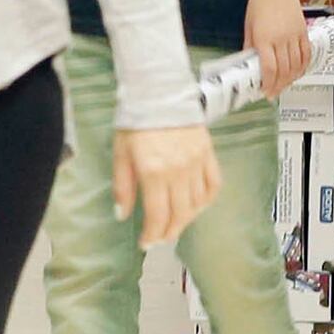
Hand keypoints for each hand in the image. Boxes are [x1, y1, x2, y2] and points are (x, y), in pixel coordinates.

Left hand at [111, 125, 219, 248]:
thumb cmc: (135, 123)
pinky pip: (213, 184)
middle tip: (161, 239)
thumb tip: (122, 215)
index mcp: (153, 172)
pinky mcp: (208, 153)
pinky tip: (197, 205)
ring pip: (197, 203)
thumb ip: (123, 186)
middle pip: (180, 214)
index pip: (158, 215)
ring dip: (187, 219)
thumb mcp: (121, 154)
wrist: (159, 91)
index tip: (146, 243)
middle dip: (169, 232)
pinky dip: (207, 200)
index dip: (152, 235)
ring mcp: (196, 162)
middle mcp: (178, 171)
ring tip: (176, 223)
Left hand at [246, 0, 312, 94]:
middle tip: (273, 93)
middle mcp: (281, 39)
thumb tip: (249, 65)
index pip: (269, 68)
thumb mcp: (249, 26)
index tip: (264, 91)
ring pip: (297, 65)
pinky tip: (297, 73)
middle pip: (284, 70)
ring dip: (291, 79)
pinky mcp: (304, 33)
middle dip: (279, 86)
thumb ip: (250, 46)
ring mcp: (295, 36)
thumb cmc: (260, 3)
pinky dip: (303, 67)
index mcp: (264, 38)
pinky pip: (307, 55)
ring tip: (284, 85)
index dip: (268, 84)